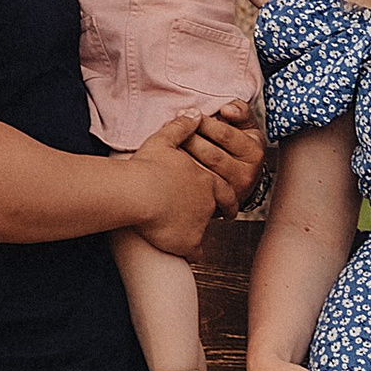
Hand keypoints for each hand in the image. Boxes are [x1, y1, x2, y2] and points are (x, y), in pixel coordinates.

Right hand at [129, 131, 221, 257]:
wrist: (140, 192)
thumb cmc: (148, 166)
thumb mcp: (164, 140)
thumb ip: (181, 127)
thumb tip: (193, 113)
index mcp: (205, 179)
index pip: (223, 187)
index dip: (227, 194)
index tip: (230, 200)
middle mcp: (208, 202)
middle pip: (220, 209)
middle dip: (225, 212)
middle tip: (227, 217)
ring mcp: (200, 223)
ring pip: (205, 230)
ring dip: (201, 233)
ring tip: (195, 236)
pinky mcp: (188, 242)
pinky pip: (194, 252)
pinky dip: (192, 254)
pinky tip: (188, 257)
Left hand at [178, 101, 262, 210]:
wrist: (241, 179)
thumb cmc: (239, 146)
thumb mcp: (246, 127)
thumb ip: (240, 112)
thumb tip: (227, 109)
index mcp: (254, 152)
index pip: (225, 134)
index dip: (204, 122)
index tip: (188, 114)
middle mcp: (246, 175)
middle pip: (211, 154)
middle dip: (188, 138)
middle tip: (170, 126)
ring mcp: (231, 192)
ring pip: (201, 171)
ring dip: (181, 155)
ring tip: (168, 142)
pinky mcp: (216, 203)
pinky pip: (194, 187)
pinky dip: (179, 173)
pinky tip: (169, 162)